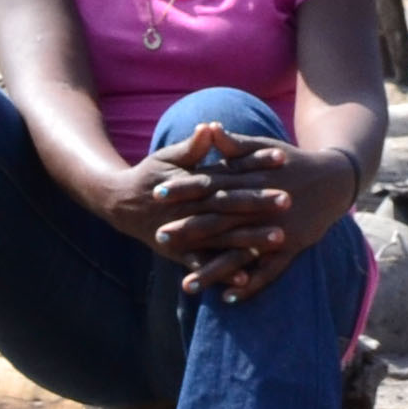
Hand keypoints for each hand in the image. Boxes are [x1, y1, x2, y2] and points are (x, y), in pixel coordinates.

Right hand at [100, 120, 287, 259]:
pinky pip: (204, 265)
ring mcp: (185, 233)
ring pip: (222, 236)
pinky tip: (246, 281)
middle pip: (229, 204)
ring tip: (279, 239)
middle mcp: (190, 208)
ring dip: (250, 239)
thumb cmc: (149, 175)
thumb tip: (209, 127)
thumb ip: (192, 148)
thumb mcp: (167, 157)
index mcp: (192, 182)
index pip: (228, 170)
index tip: (281, 157)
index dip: (254, 163)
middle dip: (258, 203)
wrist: (119, 204)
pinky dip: (223, 273)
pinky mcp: (179, 253)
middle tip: (288, 200)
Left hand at [134, 126, 358, 301]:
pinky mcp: (292, 247)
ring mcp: (277, 230)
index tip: (156, 193)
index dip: (184, 188)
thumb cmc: (291, 162)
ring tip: (187, 286)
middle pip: (219, 219)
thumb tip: (207, 127)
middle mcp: (261, 207)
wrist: (335, 179)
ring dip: (213, 270)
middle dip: (189, 229)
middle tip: (158, 237)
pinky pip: (269, 271)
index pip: (210, 183)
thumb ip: (234, 144)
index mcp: (251, 181)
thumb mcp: (263, 149)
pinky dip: (251, 284)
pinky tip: (228, 298)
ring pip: (239, 253)